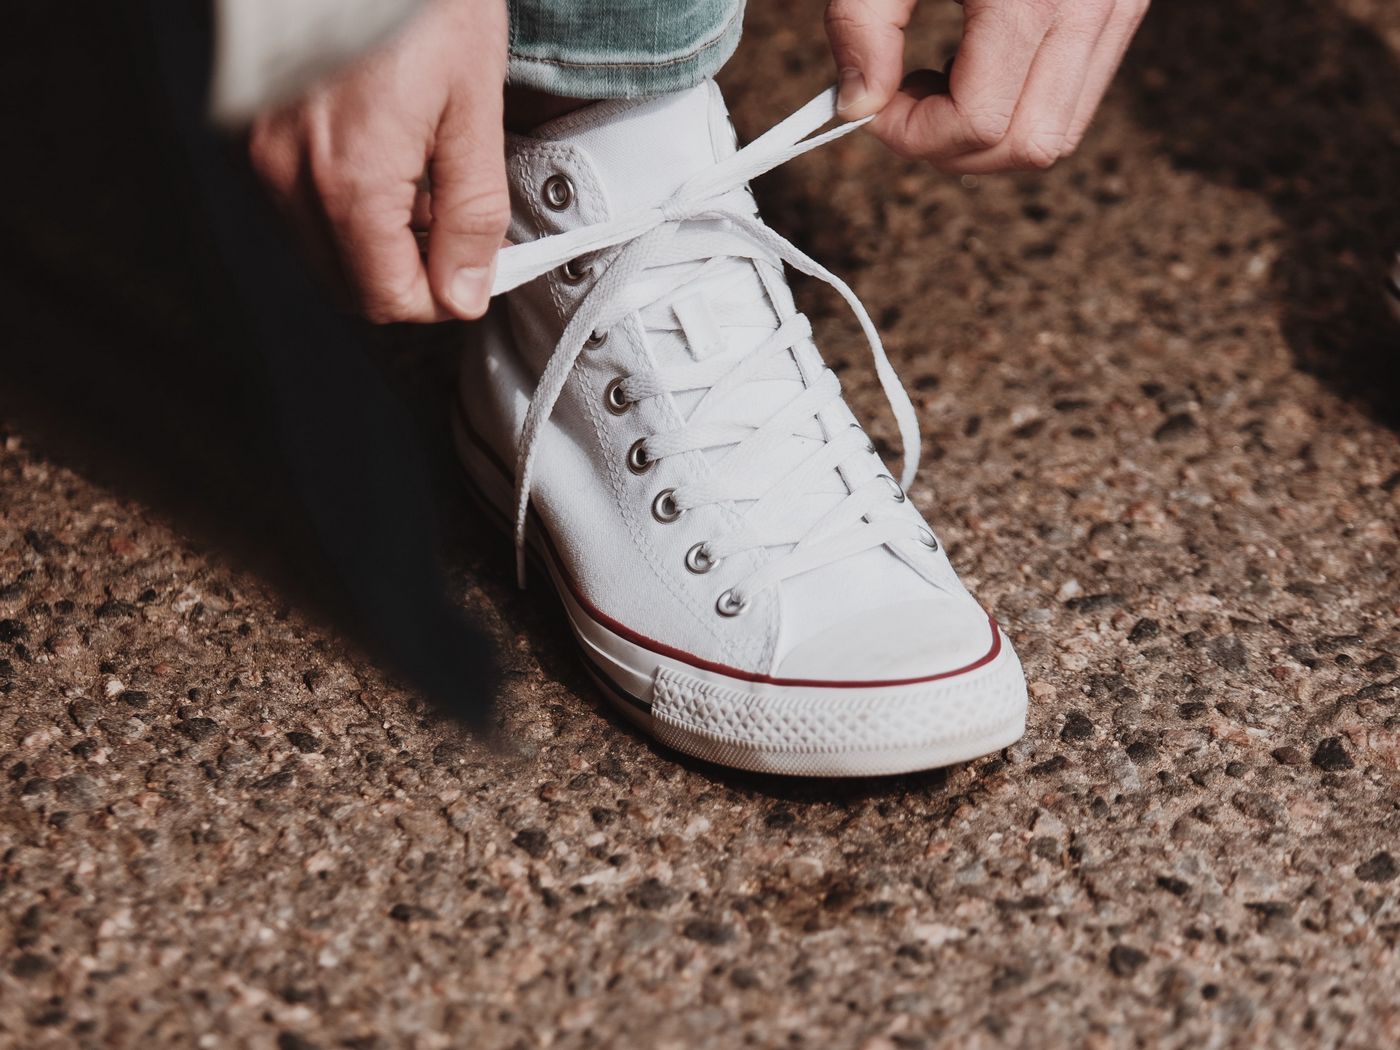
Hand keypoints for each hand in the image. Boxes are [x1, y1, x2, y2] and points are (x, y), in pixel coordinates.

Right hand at [250, 0, 507, 322]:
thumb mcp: (473, 106)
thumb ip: (473, 212)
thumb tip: (466, 288)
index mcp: (350, 177)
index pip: (389, 298)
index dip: (444, 298)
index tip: (479, 273)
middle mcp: (291, 173)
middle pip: (351, 287)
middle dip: (412, 276)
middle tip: (460, 236)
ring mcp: (263, 154)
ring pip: (325, 252)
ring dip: (380, 244)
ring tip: (425, 188)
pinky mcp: (254, 133)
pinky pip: (301, 206)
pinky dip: (347, 208)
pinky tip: (384, 164)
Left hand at [826, 0, 1149, 172]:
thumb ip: (861, 27)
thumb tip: (856, 105)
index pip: (980, 123)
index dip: (914, 136)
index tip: (873, 109)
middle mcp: (1092, 4)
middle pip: (1029, 146)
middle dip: (952, 148)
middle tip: (902, 106)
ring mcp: (1118, 7)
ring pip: (1059, 133)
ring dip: (988, 134)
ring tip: (938, 81)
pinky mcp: (1121, 5)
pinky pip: (1074, 95)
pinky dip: (1019, 104)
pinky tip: (974, 62)